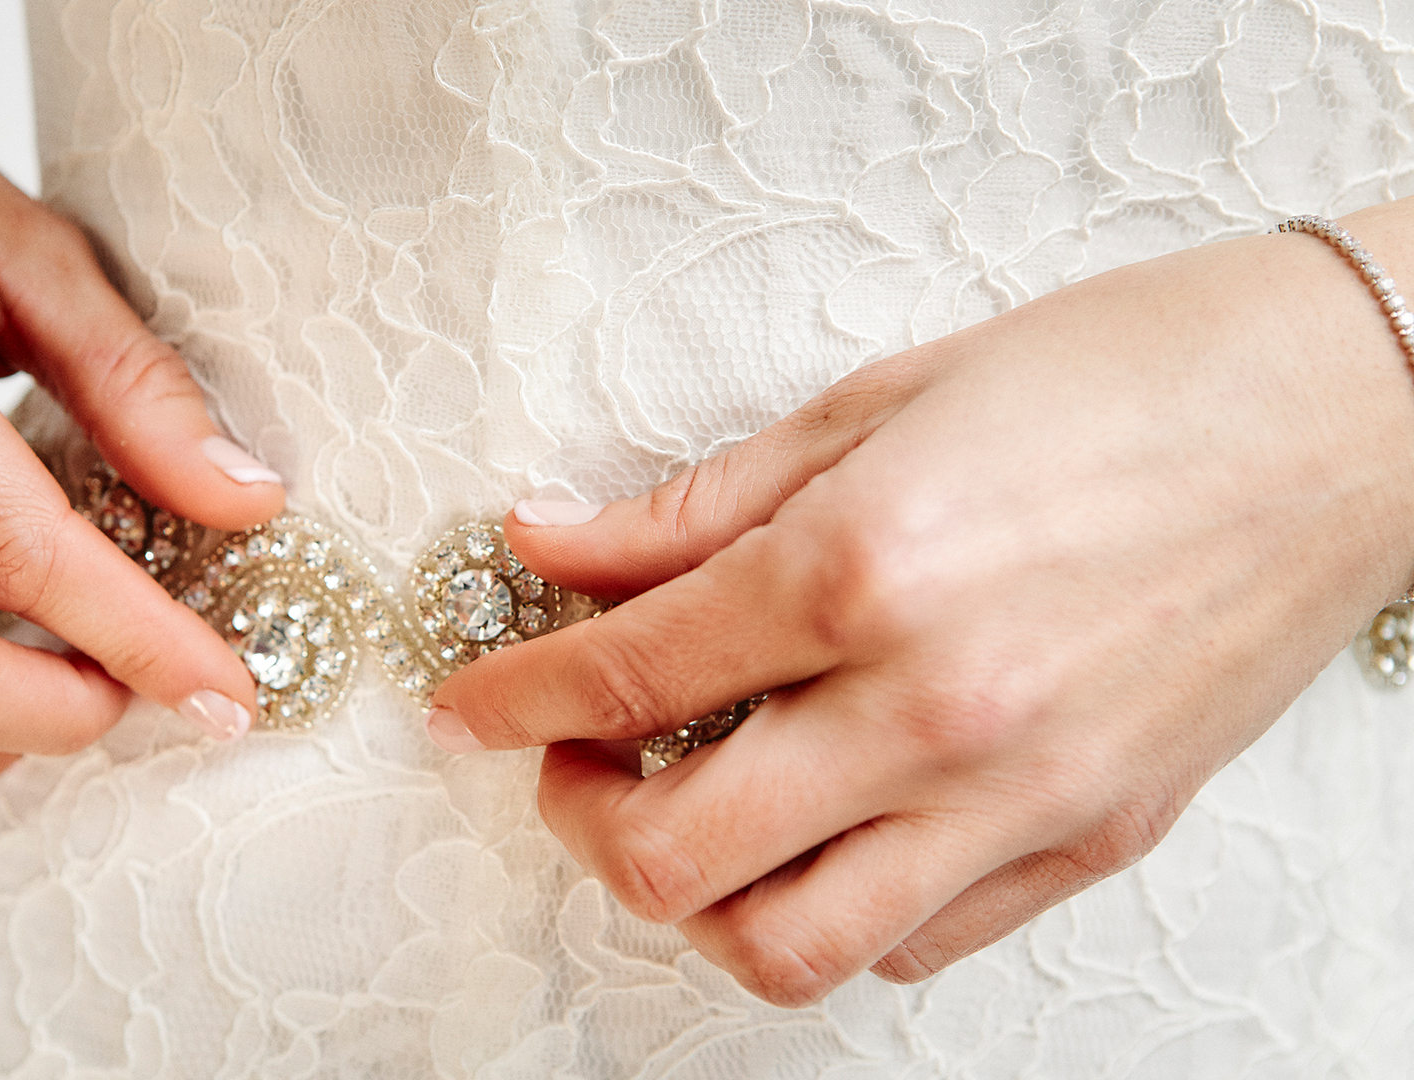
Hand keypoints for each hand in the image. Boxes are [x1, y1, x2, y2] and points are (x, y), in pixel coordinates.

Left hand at [430, 202, 1413, 1003]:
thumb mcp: (878, 404)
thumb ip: (693, 505)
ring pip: (789, 949)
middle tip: (571, 758)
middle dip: (577, 818)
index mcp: (864, 571)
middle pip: (676, 856)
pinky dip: (826, 911)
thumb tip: (554, 545)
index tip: (464, 703)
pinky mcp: (1089, 844)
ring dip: (694, 900)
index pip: (622, 678)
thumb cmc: (1127, 378)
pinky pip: (914, 946)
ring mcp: (1019, 799)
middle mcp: (935, 711)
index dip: (509, 697)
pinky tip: (814, 830)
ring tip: (681, 812)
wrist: (1342, 414)